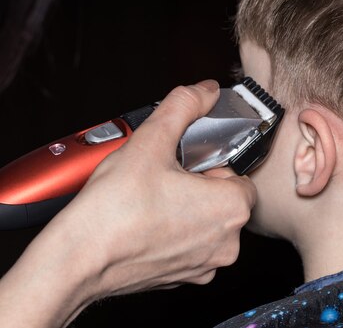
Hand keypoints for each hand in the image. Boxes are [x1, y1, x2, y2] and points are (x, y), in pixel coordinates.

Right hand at [0, 80, 256, 327]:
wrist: (77, 260)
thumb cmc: (115, 209)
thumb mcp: (151, 141)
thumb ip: (184, 106)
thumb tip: (205, 91)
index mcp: (232, 208)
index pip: (238, 172)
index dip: (210, 161)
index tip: (185, 161)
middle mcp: (228, 242)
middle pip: (224, 197)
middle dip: (199, 184)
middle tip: (165, 178)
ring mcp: (207, 265)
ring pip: (207, 223)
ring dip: (187, 208)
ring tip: (153, 200)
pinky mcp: (184, 277)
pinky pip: (190, 245)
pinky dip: (175, 233)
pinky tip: (148, 223)